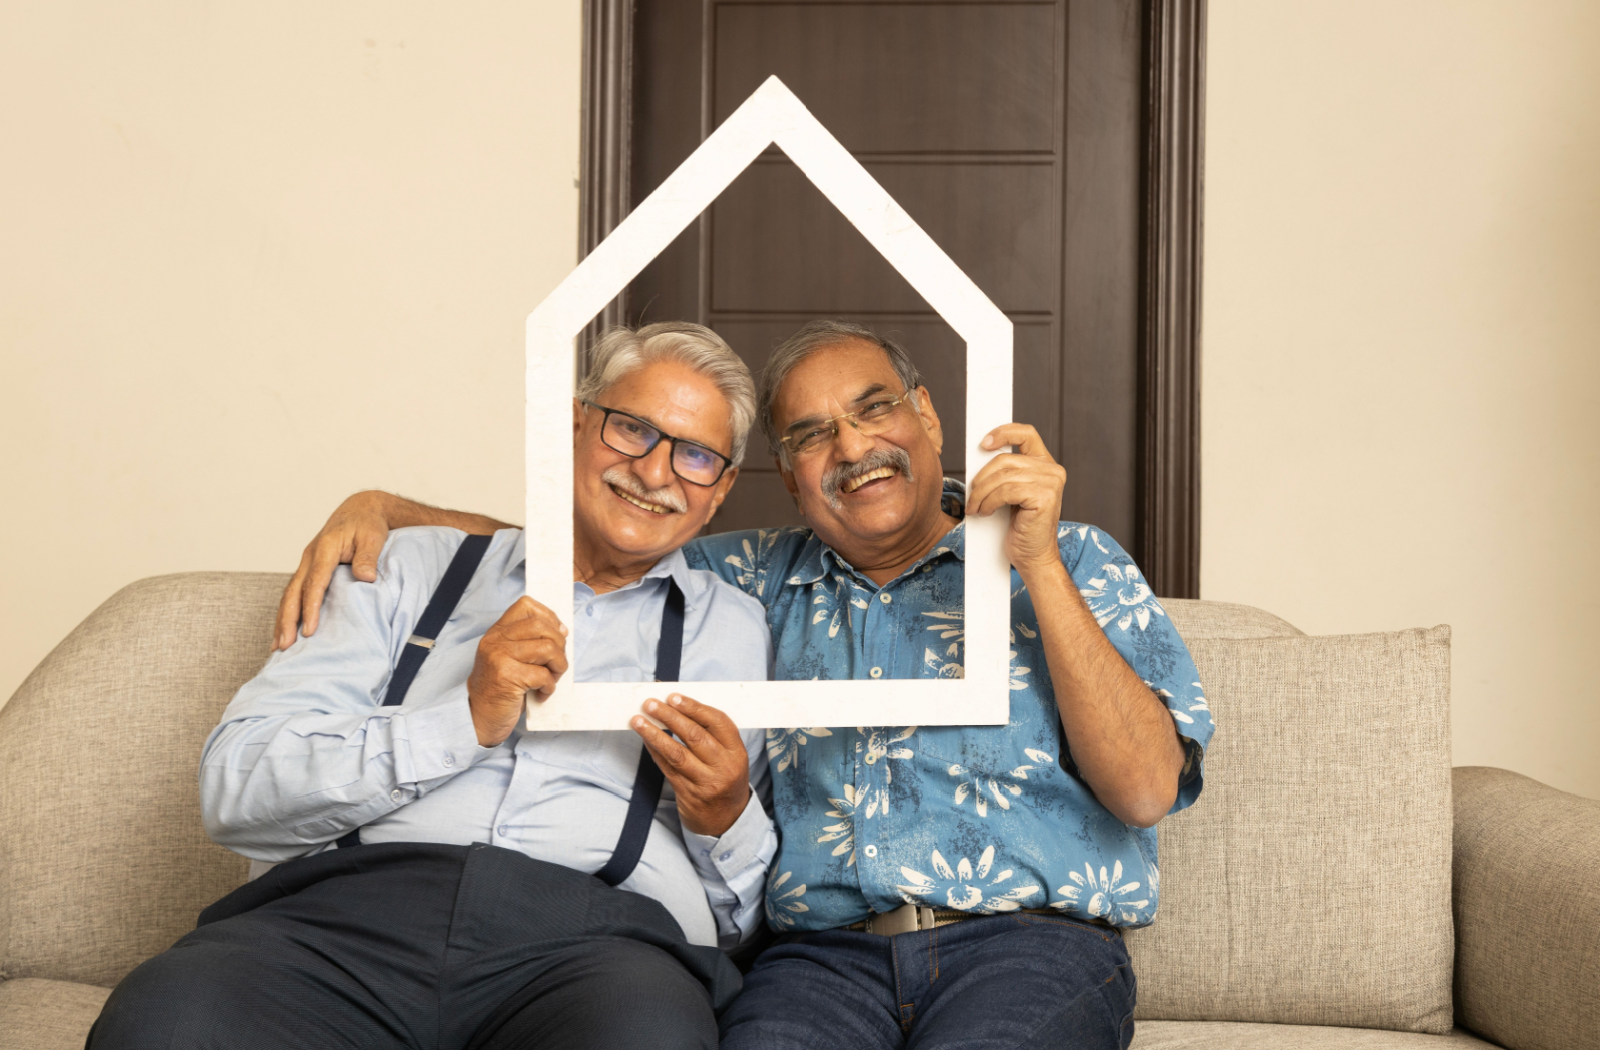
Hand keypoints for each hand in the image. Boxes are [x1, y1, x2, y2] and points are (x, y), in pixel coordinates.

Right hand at [274, 491, 395, 649]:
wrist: (360, 509)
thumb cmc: (367, 524)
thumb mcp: (373, 536)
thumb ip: (368, 556)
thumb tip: (365, 577)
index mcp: (325, 548)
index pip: (314, 582)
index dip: (311, 607)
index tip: (310, 630)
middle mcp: (310, 556)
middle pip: (293, 592)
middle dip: (287, 620)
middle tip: (284, 645)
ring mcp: (306, 563)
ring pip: (289, 594)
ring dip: (282, 619)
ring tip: (277, 646)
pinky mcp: (308, 569)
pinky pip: (294, 593)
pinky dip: (288, 612)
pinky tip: (284, 630)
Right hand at [468, 598, 569, 746]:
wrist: (479, 717)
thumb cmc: (501, 689)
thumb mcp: (511, 658)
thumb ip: (529, 642)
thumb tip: (562, 632)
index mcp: (498, 632)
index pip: (526, 605)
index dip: (549, 617)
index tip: (558, 635)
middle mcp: (495, 640)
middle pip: (542, 626)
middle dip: (559, 646)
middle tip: (556, 665)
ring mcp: (499, 657)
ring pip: (547, 648)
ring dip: (558, 667)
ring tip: (550, 679)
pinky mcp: (506, 677)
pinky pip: (543, 675)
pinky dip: (550, 686)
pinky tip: (542, 693)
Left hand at [631, 695, 751, 836]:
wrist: (728, 820)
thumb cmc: (726, 779)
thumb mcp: (731, 757)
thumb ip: (713, 735)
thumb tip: (679, 708)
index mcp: (737, 752)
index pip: (717, 722)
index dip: (694, 707)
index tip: (673, 697)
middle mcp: (724, 767)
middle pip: (694, 735)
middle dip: (669, 716)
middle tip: (650, 704)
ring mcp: (706, 783)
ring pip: (676, 753)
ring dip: (654, 734)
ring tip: (638, 721)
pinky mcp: (688, 794)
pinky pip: (667, 769)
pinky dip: (654, 752)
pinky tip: (645, 740)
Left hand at [968, 423, 1067, 578]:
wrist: (1033, 557)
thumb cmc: (1020, 527)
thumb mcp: (1011, 493)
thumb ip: (1004, 472)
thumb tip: (979, 456)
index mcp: (1045, 464)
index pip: (1026, 433)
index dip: (1003, 432)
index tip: (983, 444)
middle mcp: (1052, 470)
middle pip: (1005, 459)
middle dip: (982, 478)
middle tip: (971, 496)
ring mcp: (1051, 483)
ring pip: (1002, 476)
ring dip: (981, 494)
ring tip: (976, 508)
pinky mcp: (1044, 497)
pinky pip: (1005, 491)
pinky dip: (989, 502)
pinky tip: (985, 512)